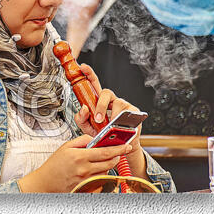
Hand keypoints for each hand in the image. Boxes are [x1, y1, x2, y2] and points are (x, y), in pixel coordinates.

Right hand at [18, 134, 136, 192]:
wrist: (45, 182)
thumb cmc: (54, 166)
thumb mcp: (66, 147)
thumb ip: (82, 140)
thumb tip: (95, 138)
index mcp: (80, 157)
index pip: (105, 151)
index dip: (118, 148)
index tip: (126, 146)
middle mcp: (84, 170)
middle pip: (109, 163)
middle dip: (116, 157)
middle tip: (117, 153)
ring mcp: (86, 181)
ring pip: (106, 172)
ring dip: (107, 166)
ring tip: (97, 162)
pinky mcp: (86, 188)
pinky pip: (100, 181)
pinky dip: (101, 175)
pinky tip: (93, 172)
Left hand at [72, 64, 146, 178]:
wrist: (118, 146)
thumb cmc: (103, 134)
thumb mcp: (87, 127)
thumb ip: (81, 118)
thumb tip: (83, 108)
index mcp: (99, 100)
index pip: (94, 83)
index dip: (89, 74)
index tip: (83, 67)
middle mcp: (111, 100)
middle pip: (105, 92)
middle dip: (100, 105)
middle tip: (97, 119)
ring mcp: (123, 104)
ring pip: (117, 102)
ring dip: (111, 116)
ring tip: (108, 126)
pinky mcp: (133, 111)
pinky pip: (127, 112)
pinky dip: (121, 121)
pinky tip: (119, 127)